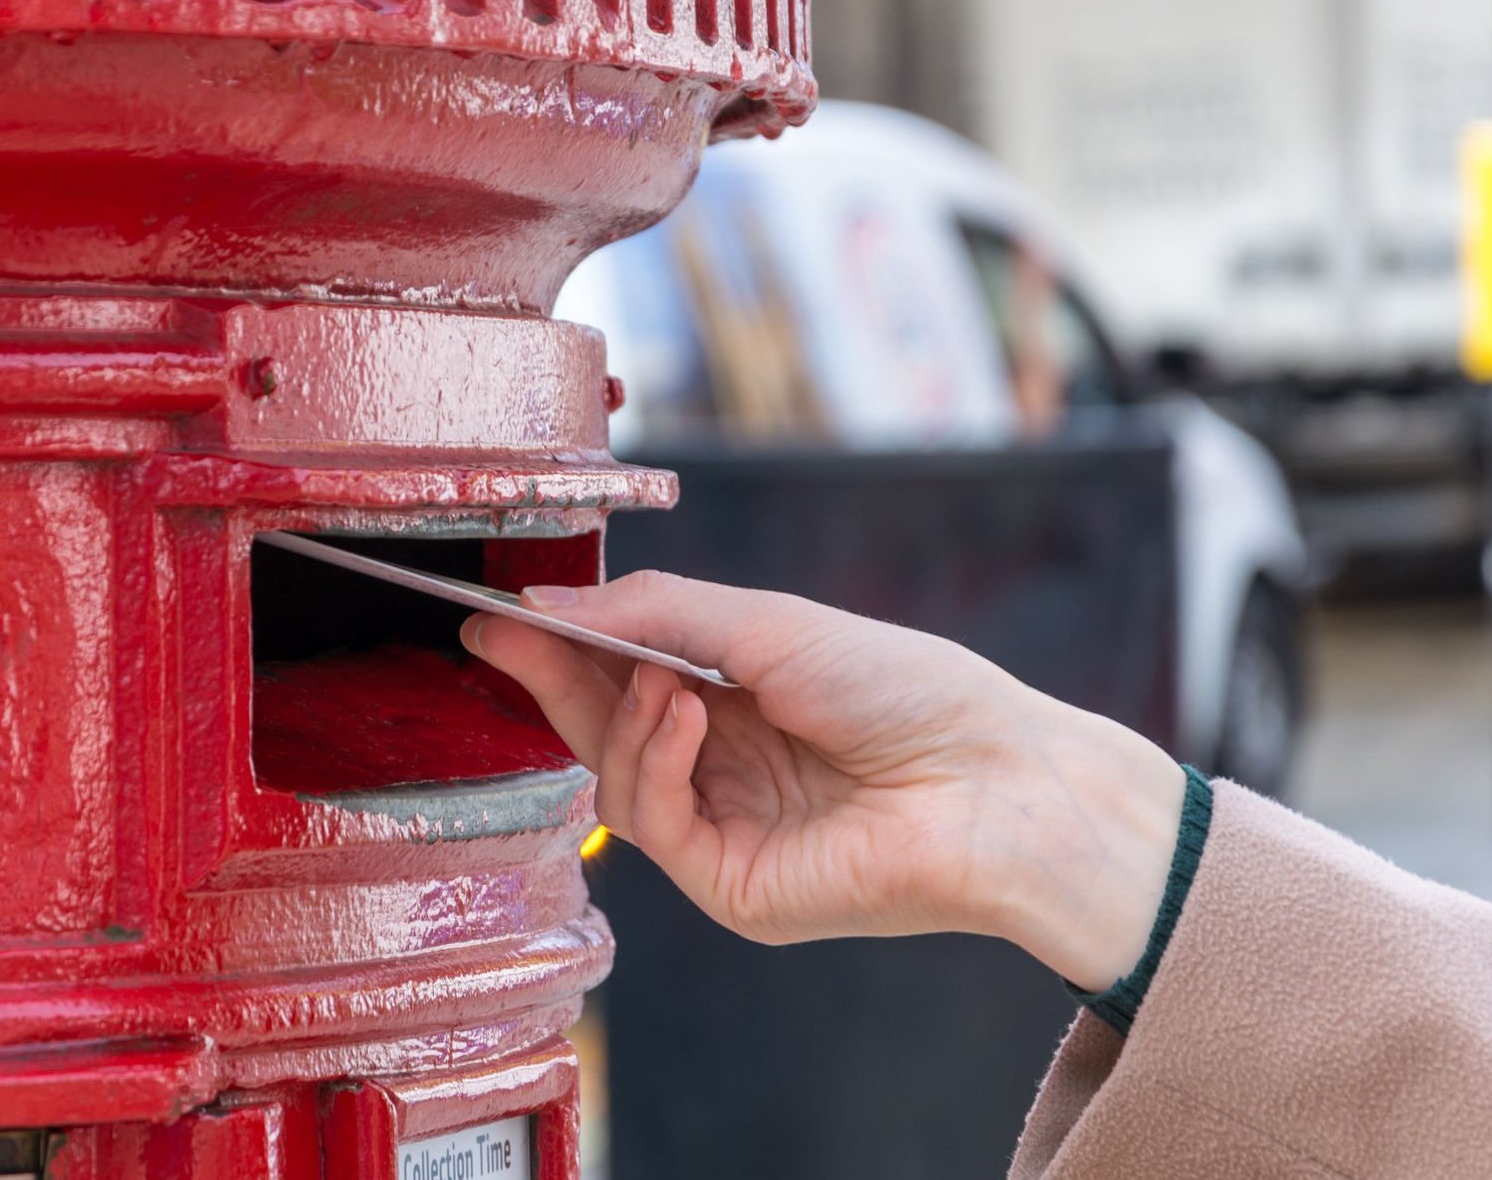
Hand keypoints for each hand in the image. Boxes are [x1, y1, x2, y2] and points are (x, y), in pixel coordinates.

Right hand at [461, 571, 1187, 991]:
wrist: (993, 780)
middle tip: (504, 631)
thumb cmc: (906, 691)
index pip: (622, 678)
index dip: (558, 646)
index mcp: (737, 703)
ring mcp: (726, 835)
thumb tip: (546, 604)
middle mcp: (725, 772)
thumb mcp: (767, 624)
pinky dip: (656, 764)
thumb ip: (652, 614)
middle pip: (603, 732)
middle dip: (554, 679)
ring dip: (625, 719)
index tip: (498, 612)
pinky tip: (689, 718)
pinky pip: (654, 827)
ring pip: (616, 783)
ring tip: (668, 681)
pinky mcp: (734, 889)